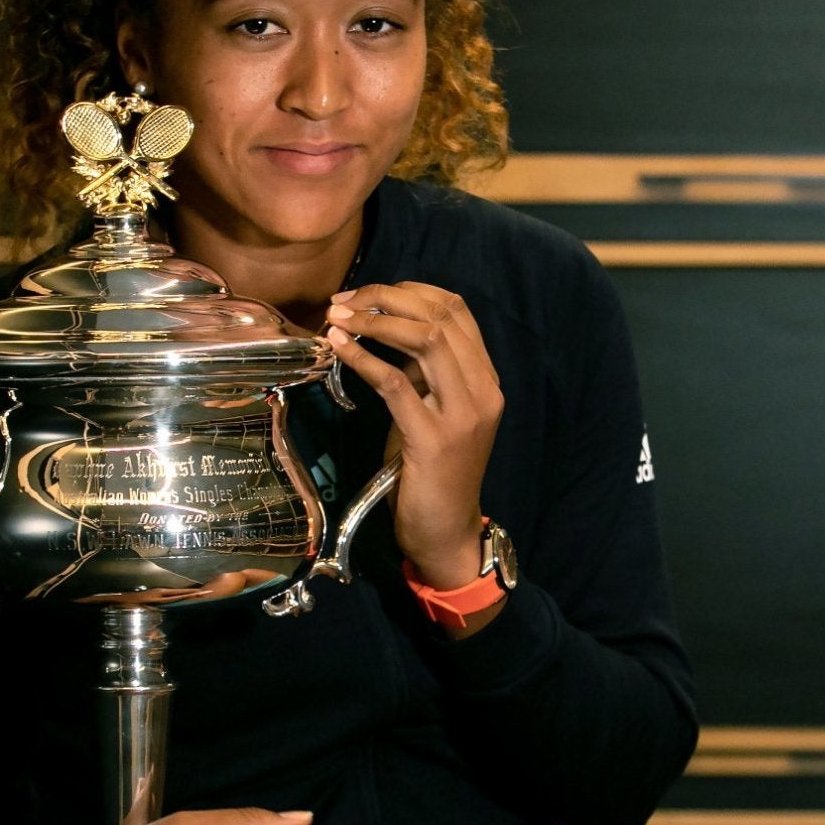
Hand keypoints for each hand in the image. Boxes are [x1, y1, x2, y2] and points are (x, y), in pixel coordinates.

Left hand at [324, 281, 502, 589]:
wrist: (447, 533)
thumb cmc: (433, 474)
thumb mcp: (433, 412)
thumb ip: (422, 374)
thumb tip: (384, 332)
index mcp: (486, 380)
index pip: (457, 310)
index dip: (411, 291)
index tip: (371, 293)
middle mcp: (483, 391)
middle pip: (440, 316)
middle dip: (387, 298)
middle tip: (344, 301)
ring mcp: (462, 415)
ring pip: (425, 339)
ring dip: (375, 321)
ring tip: (338, 317)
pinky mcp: (433, 439)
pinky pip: (395, 382)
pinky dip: (363, 358)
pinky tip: (339, 348)